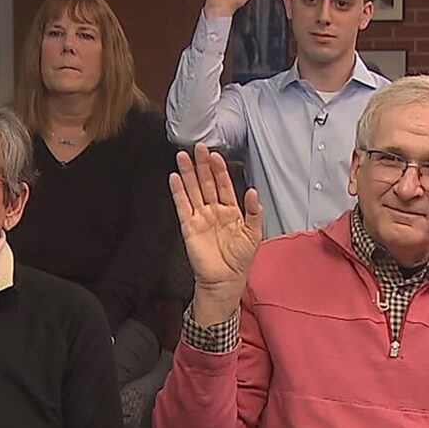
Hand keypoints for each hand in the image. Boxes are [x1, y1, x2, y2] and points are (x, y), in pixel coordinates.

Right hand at [169, 144, 263, 324]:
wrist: (225, 280)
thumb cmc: (240, 260)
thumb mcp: (254, 234)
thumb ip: (254, 212)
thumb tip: (252, 192)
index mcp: (231, 210)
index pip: (223, 184)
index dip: (219, 170)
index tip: (215, 155)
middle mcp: (214, 211)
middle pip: (206, 183)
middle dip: (201, 165)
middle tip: (197, 148)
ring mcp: (200, 217)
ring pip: (193, 190)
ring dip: (187, 173)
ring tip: (182, 156)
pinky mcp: (188, 226)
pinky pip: (182, 206)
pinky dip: (178, 192)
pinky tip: (174, 178)